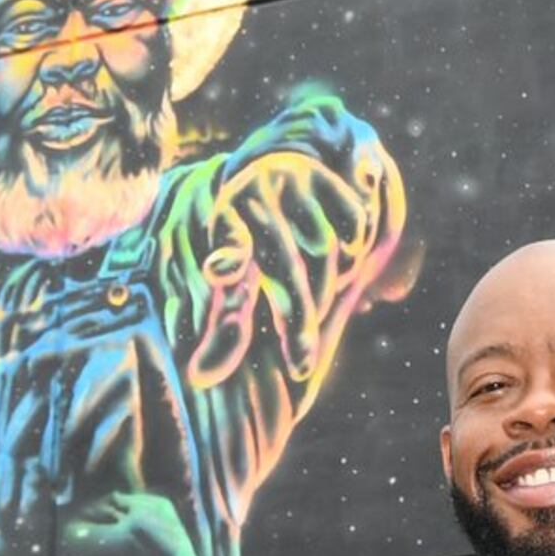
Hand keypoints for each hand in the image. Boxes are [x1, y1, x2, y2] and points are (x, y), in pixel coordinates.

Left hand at [185, 149, 391, 389]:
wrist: (279, 177)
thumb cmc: (247, 246)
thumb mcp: (229, 279)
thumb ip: (221, 328)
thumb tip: (199, 378)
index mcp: (223, 218)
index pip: (227, 240)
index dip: (227, 255)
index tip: (218, 271)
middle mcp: (256, 192)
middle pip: (284, 264)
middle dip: (295, 319)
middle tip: (301, 367)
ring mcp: (295, 180)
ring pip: (324, 250)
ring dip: (324, 291)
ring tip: (313, 314)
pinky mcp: (328, 178)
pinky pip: (354, 227)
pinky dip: (352, 255)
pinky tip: (339, 271)